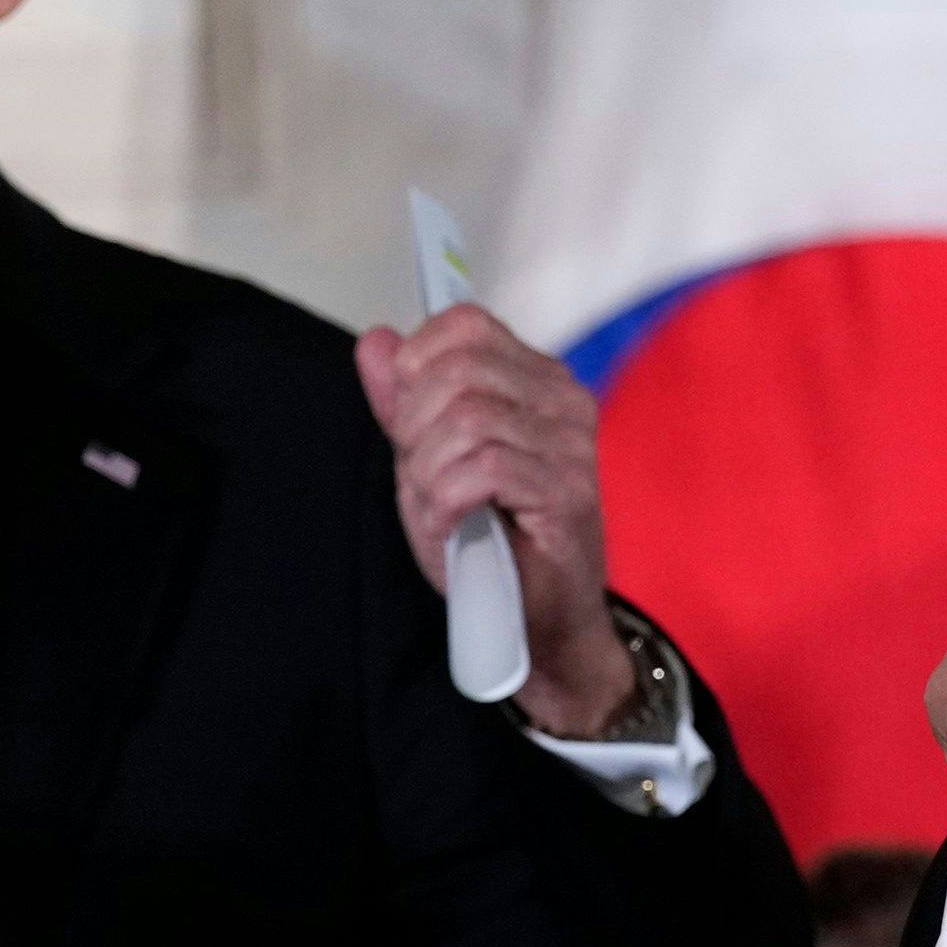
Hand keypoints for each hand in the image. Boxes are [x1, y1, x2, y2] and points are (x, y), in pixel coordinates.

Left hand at [354, 304, 640, 735]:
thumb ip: (403, 403)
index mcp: (536, 379)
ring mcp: (571, 444)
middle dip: (415, 428)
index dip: (416, 367)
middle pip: (457, 372)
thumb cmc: (492, 544)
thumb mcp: (430, 463)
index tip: (412, 425)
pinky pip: (483, 469)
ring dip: (429, 474)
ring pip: (466, 421)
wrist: (539, 622)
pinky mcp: (567, 490)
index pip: (465, 325)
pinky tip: (453, 525)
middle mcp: (564, 400)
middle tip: (424, 478)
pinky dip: (447, 501)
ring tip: (440, 509)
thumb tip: (375, 342)